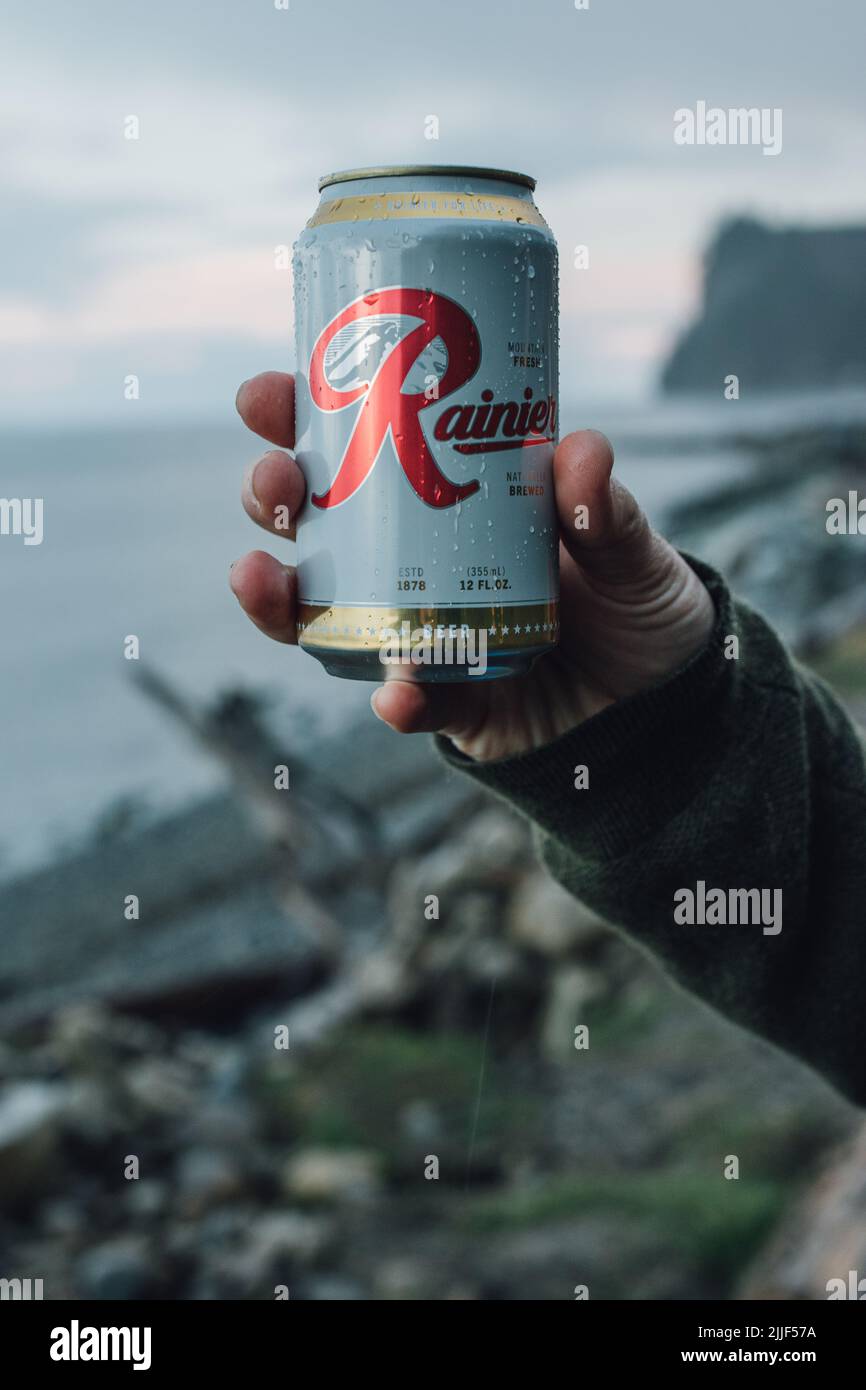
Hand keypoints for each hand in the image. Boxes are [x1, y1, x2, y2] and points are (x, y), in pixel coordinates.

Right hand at [232, 371, 714, 761]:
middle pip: (315, 522)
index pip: (357, 446)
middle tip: (275, 482)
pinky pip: (406, 702)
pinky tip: (396, 690)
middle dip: (271, 495)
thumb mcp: (630, 547)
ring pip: (323, 614)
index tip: (268, 394)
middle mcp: (414, 565)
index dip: (300, 417)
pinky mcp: (448, 705)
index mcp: (447, 500)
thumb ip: (605, 509)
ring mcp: (419, 635)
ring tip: (262, 577)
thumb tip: (579, 451)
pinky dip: (397, 698)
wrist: (666, 708)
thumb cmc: (637, 607)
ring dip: (279, 598)